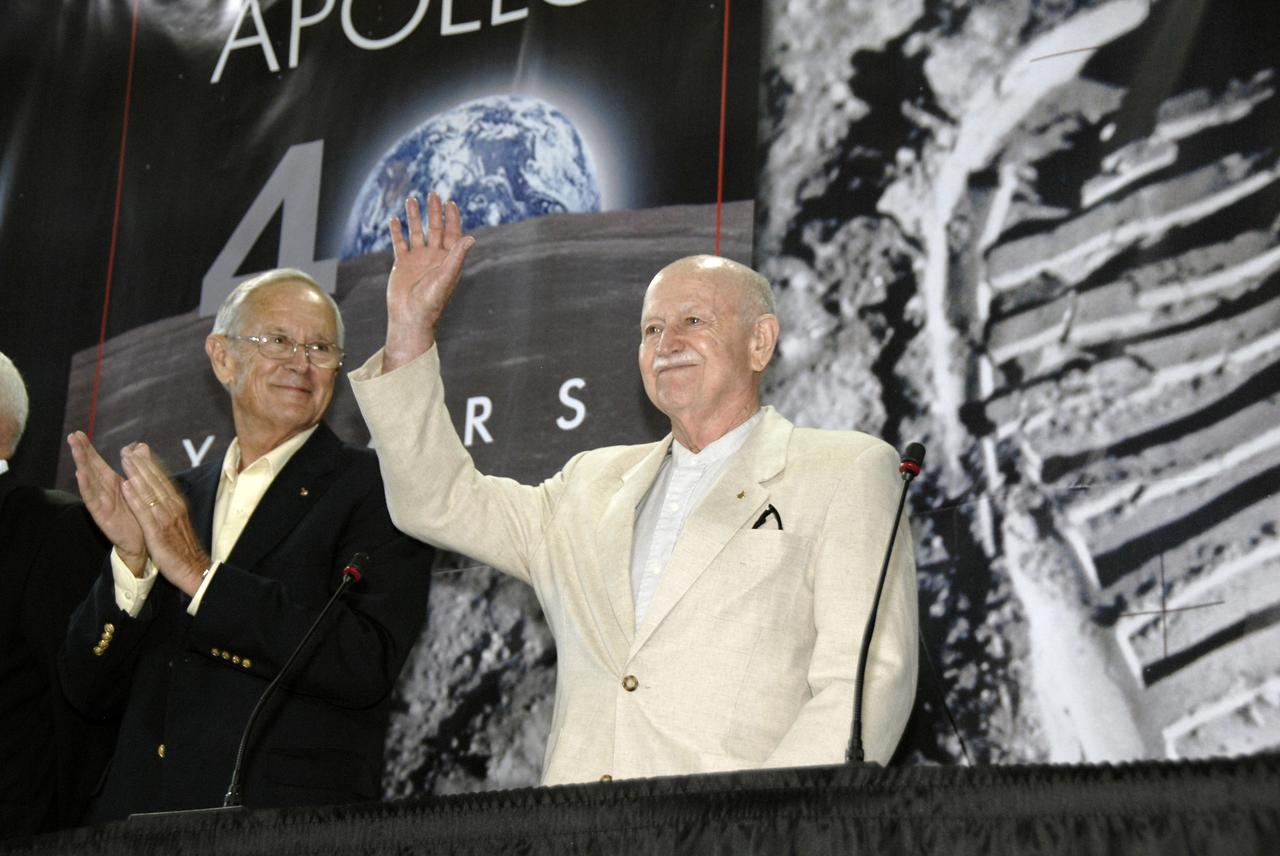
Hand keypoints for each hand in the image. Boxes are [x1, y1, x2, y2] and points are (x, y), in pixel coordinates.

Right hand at [68, 431, 146, 574]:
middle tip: (73, 435)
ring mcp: (101, 501)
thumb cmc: (137, 513)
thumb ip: (135, 467)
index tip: (79, 433)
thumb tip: (139, 445)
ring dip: (82, 464)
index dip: (88, 448)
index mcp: (112, 482)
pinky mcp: (102, 514)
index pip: (97, 461)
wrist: (141, 541)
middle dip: (81, 451)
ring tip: (75, 449)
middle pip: (90, 467)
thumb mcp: (137, 487)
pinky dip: (87, 486)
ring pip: (89, 479)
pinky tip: (81, 474)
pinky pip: (93, 498)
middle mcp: (103, 490)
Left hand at [119, 443, 210, 597]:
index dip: (149, 464)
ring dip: (136, 473)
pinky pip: (144, 511)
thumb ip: (169, 506)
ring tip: (125, 459)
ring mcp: (166, 518)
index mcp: (177, 504)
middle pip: (155, 481)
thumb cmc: (183, 547)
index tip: (138, 450)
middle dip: (141, 463)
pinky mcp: (158, 531)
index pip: (162, 479)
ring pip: (149, 491)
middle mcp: (173, 507)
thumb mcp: (178, 521)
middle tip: (128, 448)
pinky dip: (135, 497)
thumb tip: (161, 493)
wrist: (193, 568)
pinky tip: (126, 486)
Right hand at [383, 193, 475, 371]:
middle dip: (434, 212)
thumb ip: (457, 256)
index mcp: (448, 260)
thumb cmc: (432, 301)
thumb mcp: (447, 276)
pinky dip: (397, 231)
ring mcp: (417, 259)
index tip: (450, 202)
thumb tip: (471, 237)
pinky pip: (399, 243)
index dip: (452, 218)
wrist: (410, 317)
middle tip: (433, 194)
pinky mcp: (402, 264)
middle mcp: (434, 257)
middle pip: (435, 229)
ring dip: (414, 217)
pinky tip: (394, 219)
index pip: (452, 233)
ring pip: (416, 232)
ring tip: (412, 199)